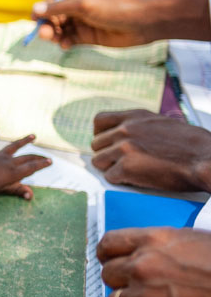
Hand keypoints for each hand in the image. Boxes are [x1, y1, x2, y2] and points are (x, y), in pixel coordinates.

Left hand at [0, 133, 51, 199]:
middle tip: (46, 157)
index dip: (41, 165)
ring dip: (24, 141)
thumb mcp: (1, 190)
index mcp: (13, 172)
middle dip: (37, 157)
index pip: (31, 168)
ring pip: (14, 146)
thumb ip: (16, 190)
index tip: (50, 161)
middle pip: (26, 158)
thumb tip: (31, 195)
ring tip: (33, 136)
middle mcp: (9, 161)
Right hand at [31, 0, 156, 48]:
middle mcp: (78, 7)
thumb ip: (59, 8)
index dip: (41, 10)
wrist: (142, 23)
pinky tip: (66, 46)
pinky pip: (69, 39)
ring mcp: (83, 22)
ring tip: (56, 40)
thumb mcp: (84, 5)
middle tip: (45, 35)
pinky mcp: (88, 36)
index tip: (34, 20)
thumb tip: (34, 9)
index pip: (52, 1)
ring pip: (60, 29)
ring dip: (54, 35)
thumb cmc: (114, 8)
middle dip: (47, 25)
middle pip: (53, 17)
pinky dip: (64, 43)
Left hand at [91, 110, 210, 192]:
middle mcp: (126, 129)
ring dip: (111, 168)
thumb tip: (123, 134)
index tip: (108, 144)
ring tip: (129, 171)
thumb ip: (139, 127)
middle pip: (96, 144)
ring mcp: (124, 147)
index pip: (99, 120)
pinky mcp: (126, 167)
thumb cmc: (191, 145)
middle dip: (107, 155)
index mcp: (135, 116)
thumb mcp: (162, 124)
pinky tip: (136, 179)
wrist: (207, 158)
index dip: (101, 134)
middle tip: (122, 163)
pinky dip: (120, 181)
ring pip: (98, 161)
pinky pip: (110, 177)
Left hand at [99, 227, 210, 296]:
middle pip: (108, 276)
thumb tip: (140, 257)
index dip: (109, 256)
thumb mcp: (192, 241)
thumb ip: (160, 248)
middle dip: (122, 283)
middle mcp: (144, 266)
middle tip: (141, 289)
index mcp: (153, 240)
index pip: (108, 245)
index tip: (113, 262)